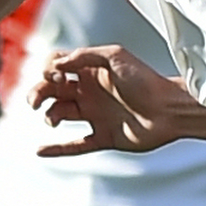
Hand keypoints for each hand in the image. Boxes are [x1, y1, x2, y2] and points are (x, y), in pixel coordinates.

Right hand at [32, 46, 205, 154]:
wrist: (170, 110)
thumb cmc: (145, 79)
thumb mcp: (115, 56)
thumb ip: (84, 55)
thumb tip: (55, 65)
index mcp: (91, 71)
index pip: (57, 67)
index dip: (49, 71)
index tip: (56, 76)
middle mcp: (91, 92)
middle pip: (52, 91)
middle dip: (39, 94)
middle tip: (35, 101)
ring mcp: (96, 115)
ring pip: (60, 114)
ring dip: (50, 116)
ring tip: (55, 119)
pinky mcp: (104, 136)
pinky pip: (76, 145)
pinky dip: (58, 149)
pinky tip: (40, 150)